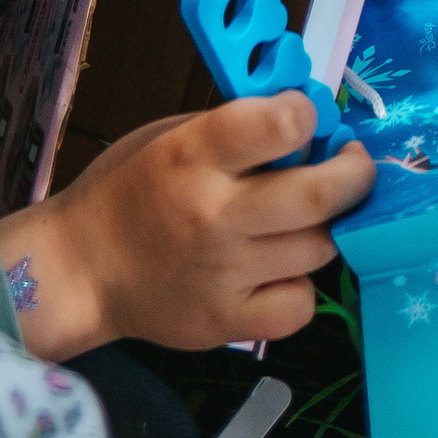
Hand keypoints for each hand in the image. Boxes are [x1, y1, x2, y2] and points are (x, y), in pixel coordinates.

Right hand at [0, 92, 374, 355]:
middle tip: (353, 165)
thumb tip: (305, 123)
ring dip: (326, 227)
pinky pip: (299, 306)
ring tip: (308, 216)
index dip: (307, 113)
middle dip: (354, 174)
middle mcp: (215, 215)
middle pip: (318, 195)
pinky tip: (282, 268)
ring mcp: (224, 275)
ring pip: (318, 249)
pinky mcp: (227, 323)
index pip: (279, 125)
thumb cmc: (127, 190)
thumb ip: (233, 130)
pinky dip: (301, 285)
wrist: (83, 270)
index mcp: (193, 156)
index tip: (307, 116)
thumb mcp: (170, 137)